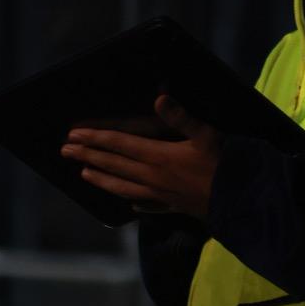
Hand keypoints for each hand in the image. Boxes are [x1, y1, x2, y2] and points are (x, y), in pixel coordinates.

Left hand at [62, 93, 219, 216]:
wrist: (240, 202)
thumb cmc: (224, 165)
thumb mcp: (206, 135)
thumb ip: (182, 117)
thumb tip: (160, 97)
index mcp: (157, 157)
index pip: (118, 145)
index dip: (95, 138)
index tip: (73, 135)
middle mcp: (152, 177)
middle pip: (113, 165)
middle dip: (87, 156)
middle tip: (64, 151)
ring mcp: (160, 195)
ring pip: (122, 187)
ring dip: (101, 179)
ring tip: (83, 175)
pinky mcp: (172, 208)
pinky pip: (147, 205)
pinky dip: (134, 202)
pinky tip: (129, 203)